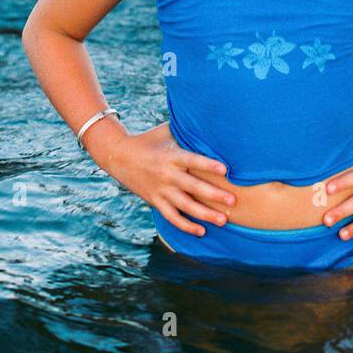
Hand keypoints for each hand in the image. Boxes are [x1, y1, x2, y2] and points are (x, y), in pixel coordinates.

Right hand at [105, 121, 234, 236]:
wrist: (119, 156)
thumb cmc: (149, 140)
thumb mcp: (166, 131)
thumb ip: (186, 131)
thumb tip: (209, 122)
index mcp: (171, 156)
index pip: (192, 161)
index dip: (208, 165)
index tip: (225, 170)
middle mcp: (167, 174)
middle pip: (193, 187)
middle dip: (214, 195)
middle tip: (233, 201)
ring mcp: (161, 190)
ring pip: (185, 206)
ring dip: (205, 214)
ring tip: (223, 220)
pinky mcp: (155, 201)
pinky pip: (172, 217)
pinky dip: (186, 226)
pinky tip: (201, 231)